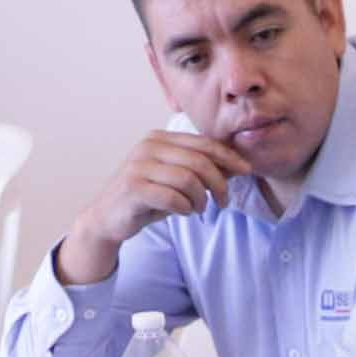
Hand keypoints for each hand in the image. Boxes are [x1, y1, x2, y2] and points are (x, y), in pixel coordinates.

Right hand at [60, 123, 231, 287]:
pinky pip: (172, 197)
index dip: (228, 156)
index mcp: (159, 139)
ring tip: (199, 209)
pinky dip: (184, 207)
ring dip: (201, 199)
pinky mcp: (133, 187)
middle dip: (219, 182)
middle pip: (199, 160)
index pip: (202, 142)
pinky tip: (183, 212)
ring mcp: (138, 166)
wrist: (108, 217)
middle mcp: (148, 147)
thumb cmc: (147, 198)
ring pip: (187, 179)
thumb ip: (202, 171)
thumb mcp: (177, 181)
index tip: (246, 171)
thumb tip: (239, 166)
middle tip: (224, 201)